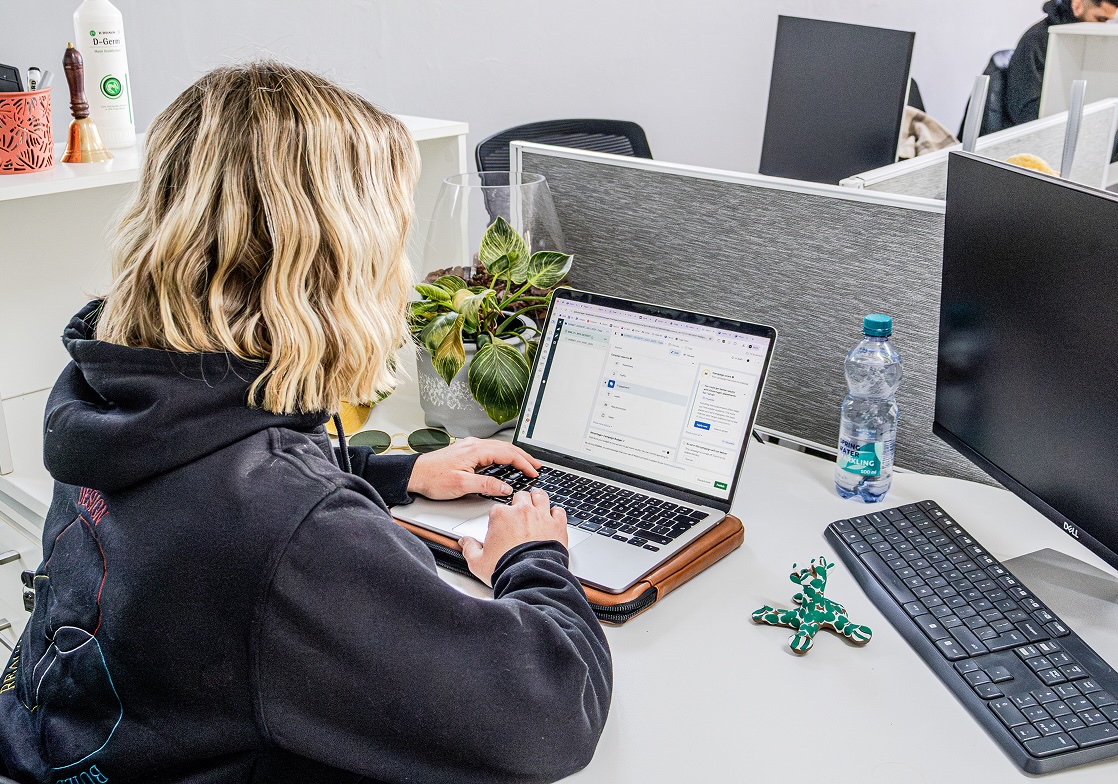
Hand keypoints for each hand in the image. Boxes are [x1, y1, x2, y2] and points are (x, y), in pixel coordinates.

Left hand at [406, 437, 541, 499]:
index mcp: (475, 451)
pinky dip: (503, 455)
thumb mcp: (461, 485)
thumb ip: (486, 485)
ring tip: (525, 463)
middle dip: (524, 457)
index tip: (533, 472)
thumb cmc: (433, 479)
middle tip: (537, 466)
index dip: (523, 463)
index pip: (507, 454)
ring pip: (499, 448)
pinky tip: (505, 460)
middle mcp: (473, 445)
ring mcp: (469, 446)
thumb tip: (505, 487)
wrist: (414, 474)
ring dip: (514, 455)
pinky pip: (490, 449)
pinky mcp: (465, 451)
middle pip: (506, 448)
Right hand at [459, 489, 567, 585]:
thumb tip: (464, 542)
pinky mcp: (557, 524)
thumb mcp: (478, 562)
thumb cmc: (506, 569)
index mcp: (501, 516)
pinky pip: (558, 511)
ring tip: (536, 504)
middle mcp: (522, 511)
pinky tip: (553, 518)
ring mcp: (541, 516)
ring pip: (540, 496)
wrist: (531, 577)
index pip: (498, 508)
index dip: (500, 516)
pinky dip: (556, 513)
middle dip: (520, 503)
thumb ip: (469, 549)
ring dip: (538, 499)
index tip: (502, 524)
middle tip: (520, 512)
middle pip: (521, 496)